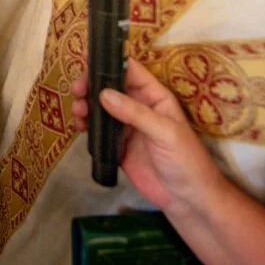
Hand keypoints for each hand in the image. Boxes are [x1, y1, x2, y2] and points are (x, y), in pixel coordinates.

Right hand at [71, 59, 227, 215]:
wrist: (186, 199)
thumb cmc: (186, 160)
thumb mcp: (165, 132)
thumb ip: (135, 113)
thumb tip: (104, 94)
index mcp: (155, 97)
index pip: (131, 72)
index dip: (110, 64)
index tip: (88, 64)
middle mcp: (139, 108)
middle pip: (110, 88)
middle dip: (91, 85)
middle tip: (77, 90)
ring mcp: (127, 127)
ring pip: (101, 108)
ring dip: (86, 105)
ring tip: (78, 112)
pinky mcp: (117, 146)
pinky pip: (98, 131)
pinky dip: (86, 126)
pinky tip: (80, 128)